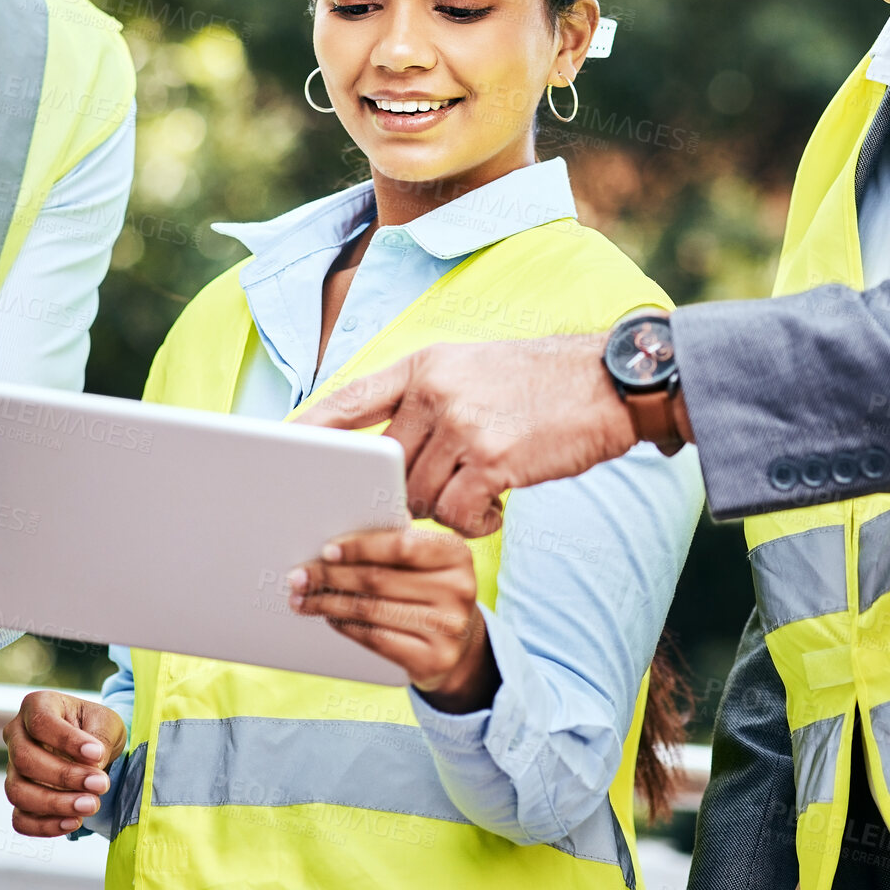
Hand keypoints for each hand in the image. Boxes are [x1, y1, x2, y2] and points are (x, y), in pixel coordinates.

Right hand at [3, 690, 125, 836]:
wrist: (94, 751)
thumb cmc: (97, 728)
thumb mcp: (106, 722)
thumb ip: (98, 739)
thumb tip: (91, 767)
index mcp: (37, 705)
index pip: (40, 722)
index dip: (67, 741)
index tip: (97, 754)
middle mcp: (17, 735)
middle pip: (25, 759)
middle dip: (64, 776)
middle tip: (100, 785)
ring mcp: (13, 769)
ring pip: (18, 791)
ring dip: (55, 803)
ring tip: (91, 805)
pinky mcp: (20, 798)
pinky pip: (20, 819)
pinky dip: (45, 826)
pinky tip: (73, 822)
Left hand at [286, 527, 498, 710]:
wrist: (460, 642)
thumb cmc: (430, 587)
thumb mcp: (427, 560)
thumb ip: (398, 540)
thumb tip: (342, 526)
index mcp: (456, 554)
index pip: (400, 546)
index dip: (360, 547)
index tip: (326, 550)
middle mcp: (458, 590)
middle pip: (378, 580)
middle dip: (331, 576)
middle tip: (299, 576)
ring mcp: (448, 628)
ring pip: (371, 610)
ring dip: (329, 603)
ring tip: (302, 598)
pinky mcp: (433, 660)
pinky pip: (376, 639)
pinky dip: (346, 625)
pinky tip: (328, 617)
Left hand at [298, 334, 637, 537]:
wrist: (608, 383)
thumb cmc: (538, 383)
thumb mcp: (470, 369)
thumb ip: (426, 400)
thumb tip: (387, 453)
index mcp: (424, 365)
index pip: (352, 399)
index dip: (313, 426)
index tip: (282, 445)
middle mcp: (435, 391)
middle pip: (388, 467)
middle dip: (403, 493)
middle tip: (435, 494)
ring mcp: (462, 424)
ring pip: (420, 496)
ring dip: (445, 508)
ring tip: (478, 494)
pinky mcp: (493, 460)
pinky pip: (457, 514)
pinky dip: (475, 524)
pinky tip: (496, 511)